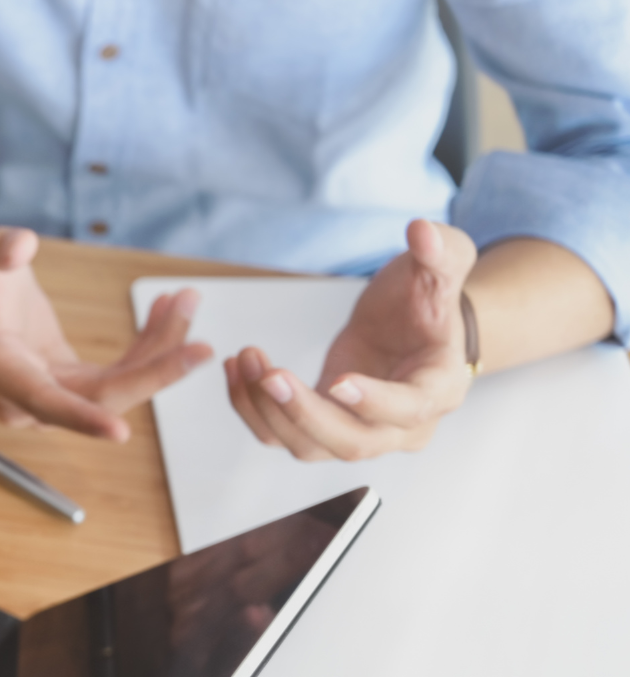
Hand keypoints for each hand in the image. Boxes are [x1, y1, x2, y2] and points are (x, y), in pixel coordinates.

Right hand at [0, 221, 211, 440]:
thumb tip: (22, 245)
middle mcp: (22, 393)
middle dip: (152, 374)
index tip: (119, 432)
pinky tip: (168, 309)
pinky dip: (149, 346)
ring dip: (159, 353)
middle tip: (200, 346)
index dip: (81, 418)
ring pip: (116, 389)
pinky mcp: (69, 380)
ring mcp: (48, 391)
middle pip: (95, 400)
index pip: (42, 400)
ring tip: (185, 301)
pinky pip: (118, 374)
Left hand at [227, 219, 477, 460]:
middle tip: (270, 375)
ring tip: (246, 359)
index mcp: (439, 389)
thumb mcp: (440, 268)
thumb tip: (421, 230)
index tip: (338, 380)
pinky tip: (234, 371)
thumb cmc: (427, 300)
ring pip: (310, 446)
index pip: (409, 408)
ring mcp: (359, 433)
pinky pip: (280, 434)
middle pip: (354, 443)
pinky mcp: (321, 427)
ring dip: (269, 409)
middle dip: (305, 413)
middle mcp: (402, 427)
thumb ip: (439, 251)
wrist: (410, 324)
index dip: (374, 401)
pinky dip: (251, 409)